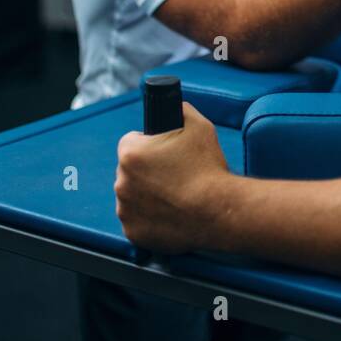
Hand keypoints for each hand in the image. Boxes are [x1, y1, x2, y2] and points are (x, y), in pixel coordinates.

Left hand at [114, 101, 229, 253]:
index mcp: (130, 153)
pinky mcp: (133, 232)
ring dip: (146, 195)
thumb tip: (175, 107)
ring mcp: (125, 209)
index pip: (131, 142)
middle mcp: (121, 181)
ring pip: (132, 196)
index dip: (149, 145)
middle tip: (173, 175)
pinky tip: (170, 213)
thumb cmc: (208, 169)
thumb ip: (180, 110)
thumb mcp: (199, 125)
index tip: (164, 154)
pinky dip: (150, 219)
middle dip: (146, 171)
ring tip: (174, 196)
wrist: (219, 210)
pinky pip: (137, 221)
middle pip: (130, 170)